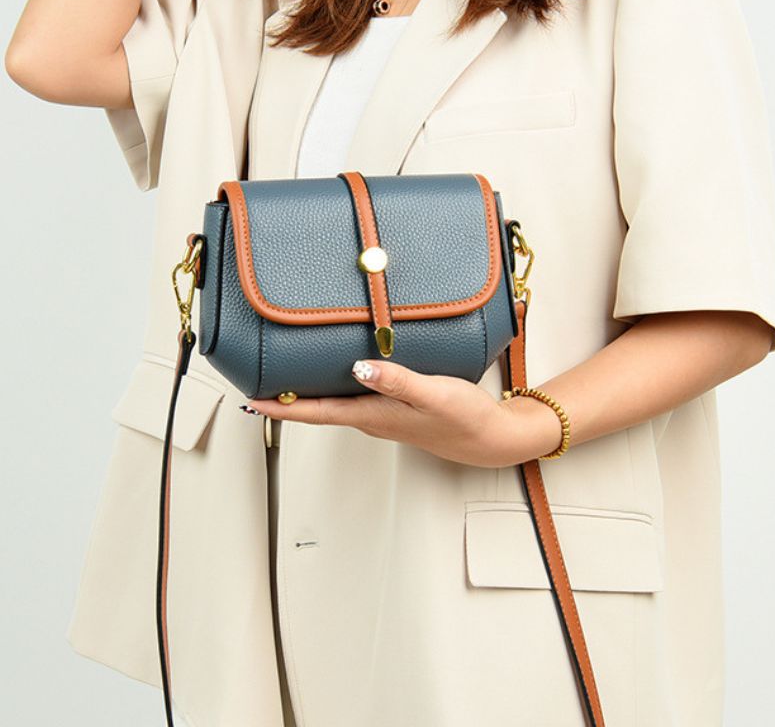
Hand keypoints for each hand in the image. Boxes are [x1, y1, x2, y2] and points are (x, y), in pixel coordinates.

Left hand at [243, 359, 562, 467]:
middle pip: (317, 408)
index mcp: (373, 415)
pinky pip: (354, 396)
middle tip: (259, 379)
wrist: (490, 438)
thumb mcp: (432, 395)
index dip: (281, 407)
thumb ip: (397, 381)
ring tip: (288, 373)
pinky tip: (340, 370)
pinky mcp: (395, 407)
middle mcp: (371, 417)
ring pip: (334, 402)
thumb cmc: (464, 418)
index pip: (315, 412)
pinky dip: (336, 385)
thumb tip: (359, 369)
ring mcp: (382, 414)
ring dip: (309, 392)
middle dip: (287, 398)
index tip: (251, 399)